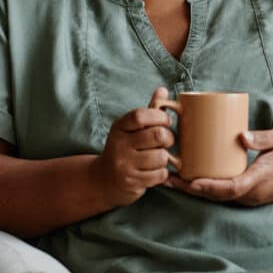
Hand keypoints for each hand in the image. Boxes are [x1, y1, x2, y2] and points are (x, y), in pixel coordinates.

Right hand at [96, 87, 174, 207]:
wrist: (102, 180)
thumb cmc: (124, 149)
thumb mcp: (130, 129)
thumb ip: (148, 111)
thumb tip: (163, 90)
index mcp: (119, 127)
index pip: (141, 115)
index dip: (160, 116)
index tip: (167, 121)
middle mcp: (119, 145)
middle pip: (158, 135)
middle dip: (169, 138)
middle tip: (166, 141)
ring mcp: (124, 165)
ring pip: (161, 157)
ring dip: (165, 158)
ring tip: (157, 158)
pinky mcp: (131, 182)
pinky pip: (159, 174)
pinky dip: (162, 173)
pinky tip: (153, 171)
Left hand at [166, 128, 272, 205]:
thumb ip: (261, 138)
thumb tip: (240, 136)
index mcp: (260, 179)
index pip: (231, 187)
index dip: (210, 186)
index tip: (191, 181)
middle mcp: (252, 193)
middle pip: (217, 195)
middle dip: (192, 188)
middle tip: (168, 177)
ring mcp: (250, 197)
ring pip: (218, 197)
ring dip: (195, 189)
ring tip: (171, 179)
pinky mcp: (248, 196)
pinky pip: (224, 195)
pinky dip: (206, 189)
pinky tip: (190, 180)